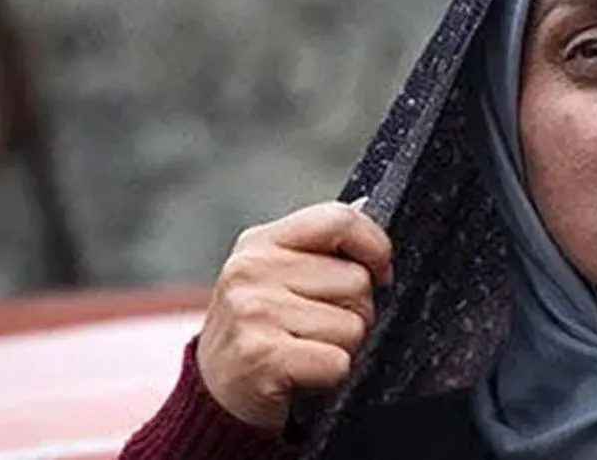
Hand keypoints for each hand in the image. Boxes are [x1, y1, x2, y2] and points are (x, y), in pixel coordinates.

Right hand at [196, 199, 392, 430]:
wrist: (216, 391)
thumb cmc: (260, 328)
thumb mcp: (278, 274)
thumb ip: (320, 244)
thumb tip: (365, 205)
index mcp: (261, 242)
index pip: (339, 219)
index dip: (375, 246)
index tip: (380, 271)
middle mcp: (251, 270)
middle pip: (357, 280)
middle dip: (355, 310)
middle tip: (320, 326)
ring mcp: (253, 312)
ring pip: (353, 325)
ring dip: (343, 346)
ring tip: (307, 348)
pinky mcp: (261, 356)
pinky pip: (338, 362)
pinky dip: (331, 375)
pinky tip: (302, 373)